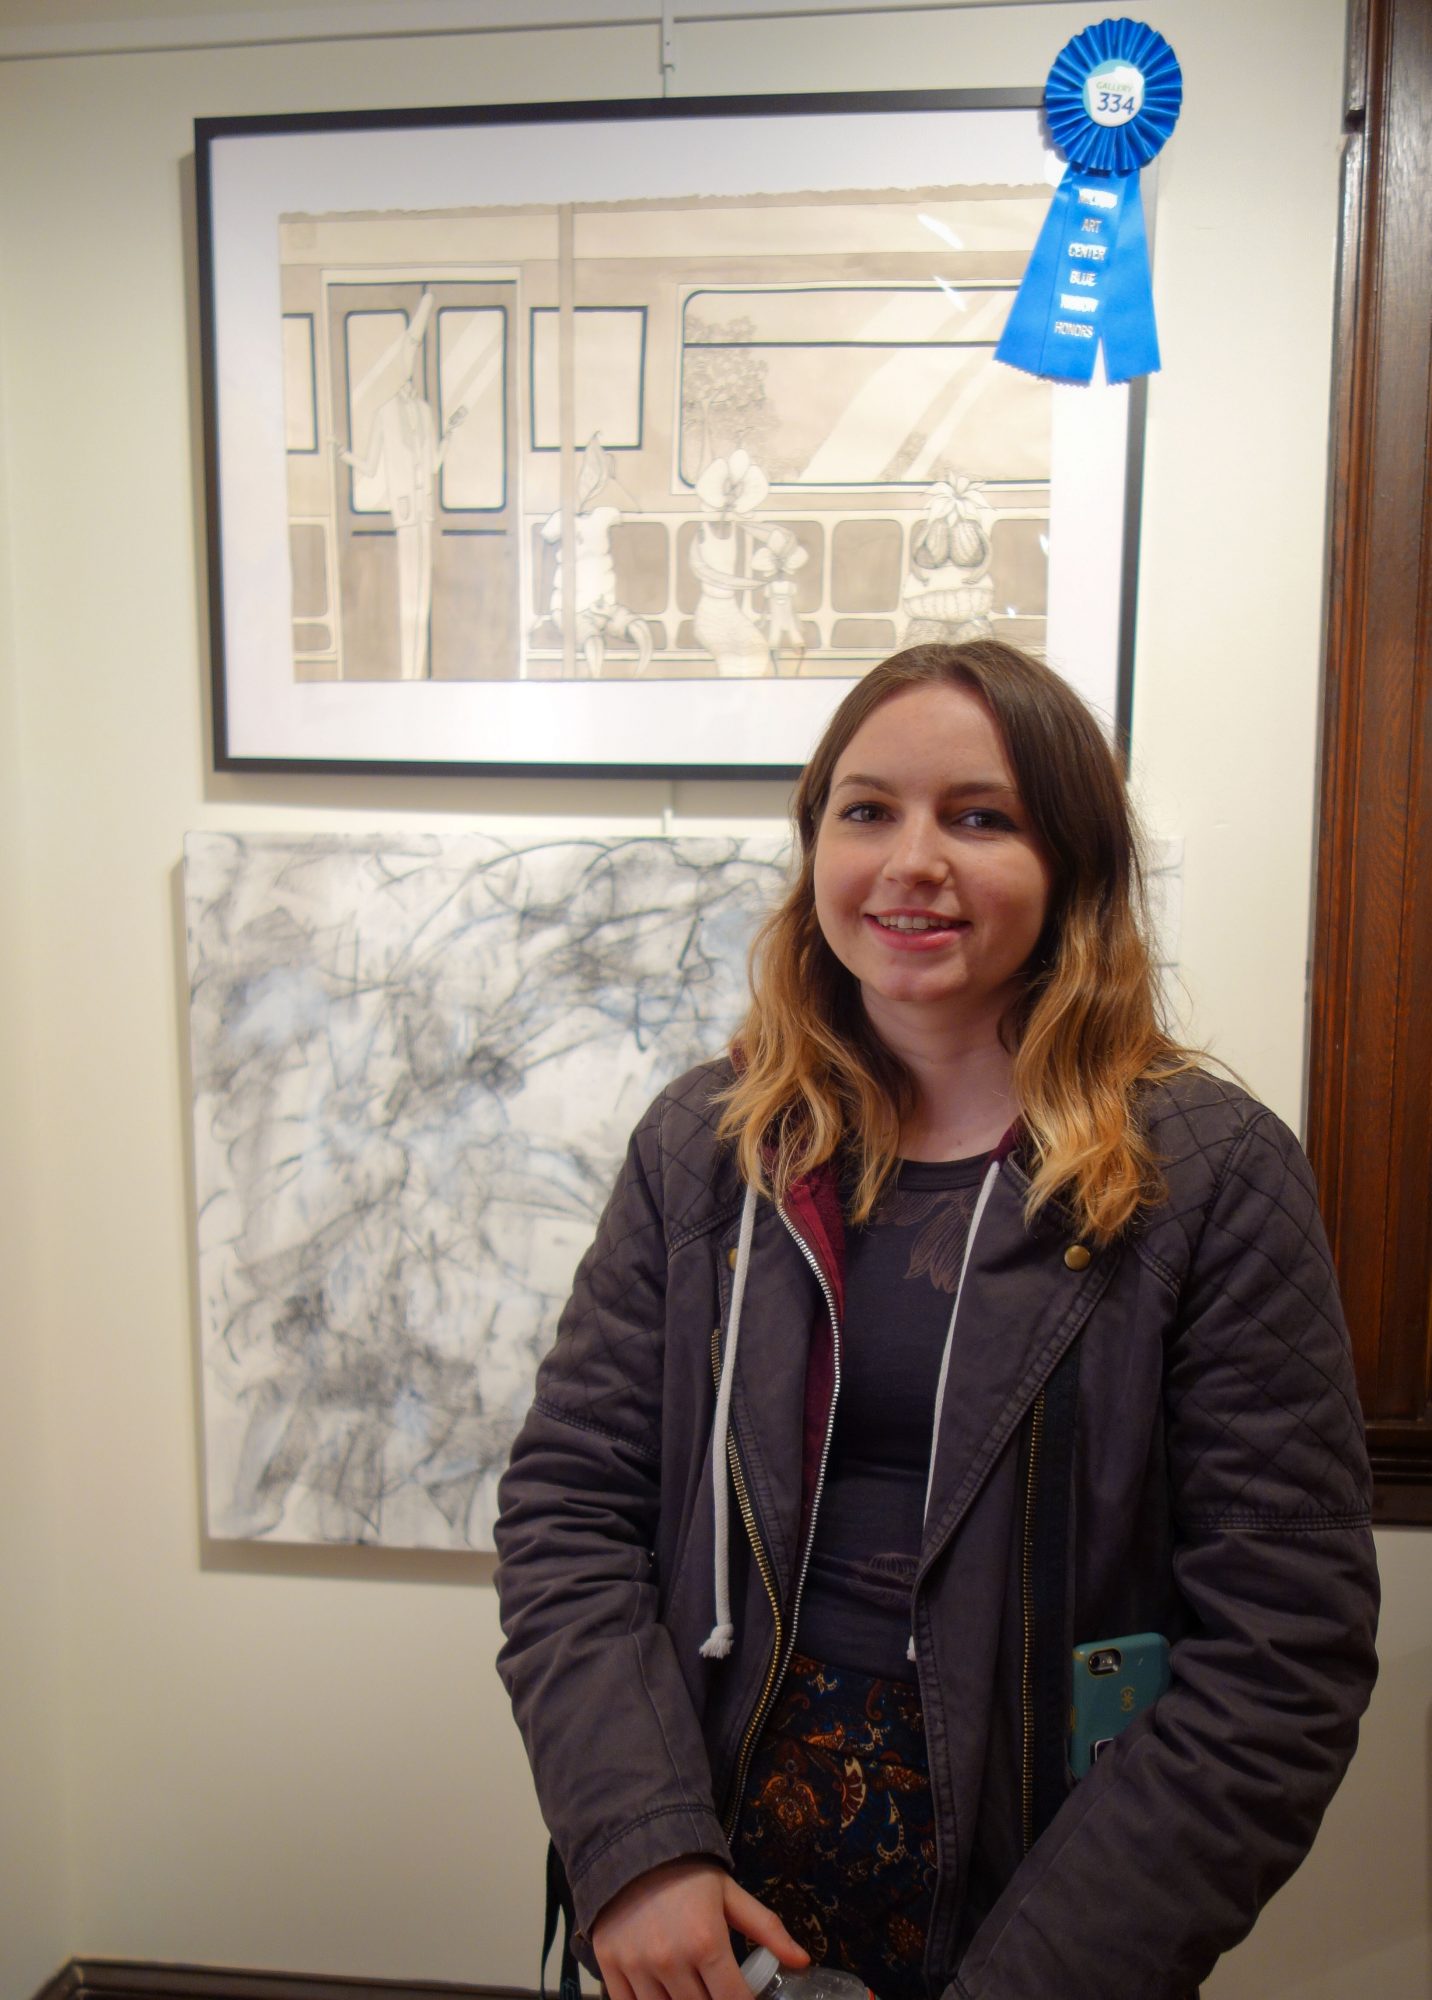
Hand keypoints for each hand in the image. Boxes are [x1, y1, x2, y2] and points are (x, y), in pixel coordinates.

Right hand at [591, 1856, 807, 1999]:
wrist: (632, 1843)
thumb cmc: (687, 1873)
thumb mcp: (731, 1895)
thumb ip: (767, 1930)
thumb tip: (804, 1961)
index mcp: (706, 1941)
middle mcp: (671, 1960)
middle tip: (716, 1986)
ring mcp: (637, 1966)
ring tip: (693, 1987)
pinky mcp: (609, 1966)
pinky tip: (662, 1994)